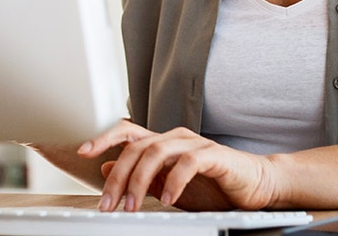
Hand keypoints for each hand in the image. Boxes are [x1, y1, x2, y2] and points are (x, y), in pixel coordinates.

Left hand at [77, 120, 277, 211]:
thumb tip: (108, 167)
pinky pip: (189, 162)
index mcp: (163, 143)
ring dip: (140, 181)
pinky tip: (168, 199)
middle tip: (108, 203)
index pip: (127, 132)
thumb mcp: (169, 184)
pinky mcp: (214, 155)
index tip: (83, 151)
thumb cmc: (215, 185)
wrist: (254, 186)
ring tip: (132, 206)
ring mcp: (194, 144)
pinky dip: (174, 181)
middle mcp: (175, 139)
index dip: (103, 138)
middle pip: (136, 146)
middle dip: (117, 175)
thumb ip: (142, 176)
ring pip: (157, 151)